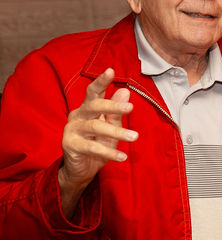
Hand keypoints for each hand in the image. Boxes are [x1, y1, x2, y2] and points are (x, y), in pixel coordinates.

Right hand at [59, 68, 136, 216]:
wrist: (81, 169)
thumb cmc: (98, 144)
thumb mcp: (110, 128)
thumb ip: (116, 113)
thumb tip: (125, 91)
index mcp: (88, 108)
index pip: (93, 92)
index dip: (101, 81)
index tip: (111, 70)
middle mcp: (78, 116)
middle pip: (94, 106)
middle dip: (113, 106)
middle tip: (131, 107)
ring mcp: (72, 130)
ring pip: (95, 127)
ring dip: (116, 132)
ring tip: (134, 137)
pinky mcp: (70, 145)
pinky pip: (92, 147)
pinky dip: (109, 152)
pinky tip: (122, 156)